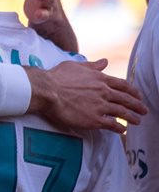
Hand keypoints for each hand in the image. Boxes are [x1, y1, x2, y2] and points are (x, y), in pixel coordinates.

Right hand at [27, 59, 144, 132]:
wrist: (48, 90)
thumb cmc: (58, 77)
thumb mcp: (76, 66)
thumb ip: (92, 65)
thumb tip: (104, 61)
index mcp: (100, 79)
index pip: (122, 85)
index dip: (132, 91)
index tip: (138, 96)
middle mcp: (104, 92)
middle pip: (126, 99)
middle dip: (137, 105)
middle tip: (144, 110)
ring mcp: (100, 106)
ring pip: (122, 112)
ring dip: (132, 117)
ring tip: (137, 121)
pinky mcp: (94, 119)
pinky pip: (111, 124)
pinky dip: (119, 128)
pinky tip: (123, 130)